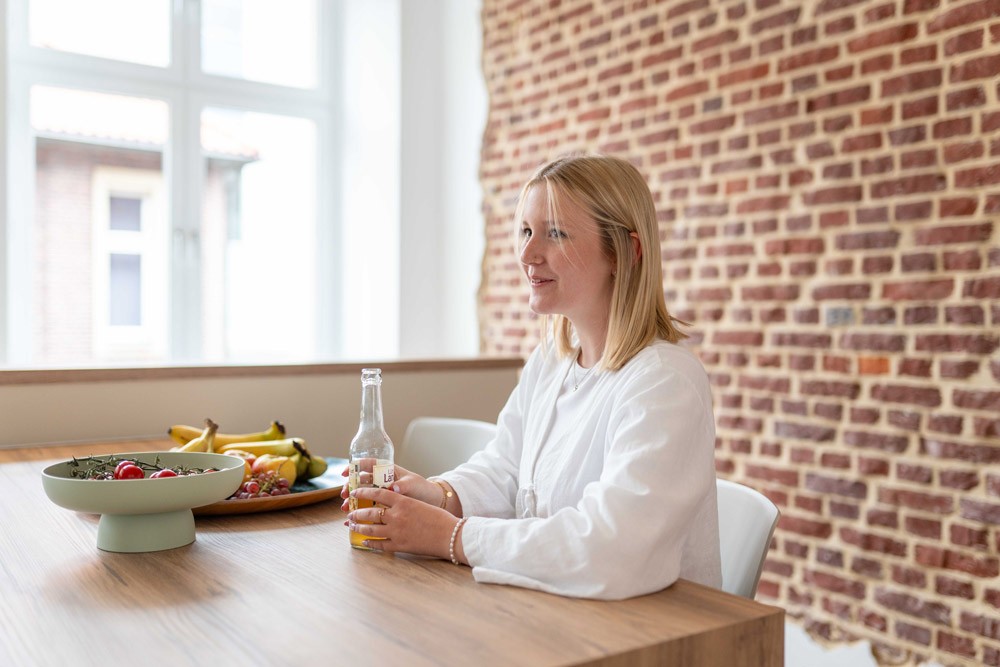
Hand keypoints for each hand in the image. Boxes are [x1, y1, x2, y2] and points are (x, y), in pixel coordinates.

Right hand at [340, 464, 455, 512]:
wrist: (431, 503)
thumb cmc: (423, 489)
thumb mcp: (415, 484)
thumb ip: (405, 485)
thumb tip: (395, 487)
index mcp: (389, 471)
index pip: (369, 464)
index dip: (356, 466)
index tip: (346, 472)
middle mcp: (382, 481)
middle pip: (361, 481)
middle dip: (350, 486)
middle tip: (344, 494)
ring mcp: (381, 494)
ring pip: (361, 495)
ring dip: (351, 501)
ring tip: (346, 508)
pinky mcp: (382, 506)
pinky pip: (367, 508)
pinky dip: (359, 513)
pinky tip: (351, 520)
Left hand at [346, 486, 461, 561]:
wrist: (449, 535)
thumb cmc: (439, 518)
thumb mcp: (420, 504)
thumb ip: (403, 504)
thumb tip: (390, 506)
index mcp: (403, 501)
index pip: (377, 493)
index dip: (363, 492)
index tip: (354, 492)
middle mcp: (396, 516)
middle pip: (370, 512)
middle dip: (357, 512)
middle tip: (350, 512)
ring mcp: (396, 532)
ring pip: (371, 529)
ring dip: (359, 528)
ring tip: (352, 526)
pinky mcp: (399, 546)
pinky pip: (379, 545)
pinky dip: (370, 544)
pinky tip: (364, 543)